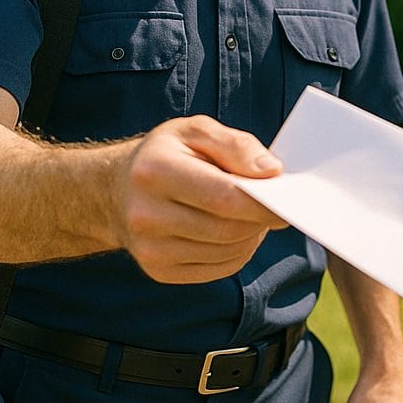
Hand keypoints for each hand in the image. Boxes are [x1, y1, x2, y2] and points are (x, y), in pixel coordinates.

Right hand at [116, 115, 286, 283]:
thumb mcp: (196, 131)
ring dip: (251, 236)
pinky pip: (217, 268)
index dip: (262, 203)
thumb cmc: (165, 154)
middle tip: (273, 206)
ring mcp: (149, 249)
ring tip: (250, 214)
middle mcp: (146, 215)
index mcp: (156, 171)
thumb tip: (272, 171)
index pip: (224, 197)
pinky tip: (233, 232)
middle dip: (260, 220)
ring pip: (226, 252)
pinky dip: (237, 252)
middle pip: (227, 229)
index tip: (287, 200)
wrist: (115, 189)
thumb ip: (237, 145)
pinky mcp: (158, 271)